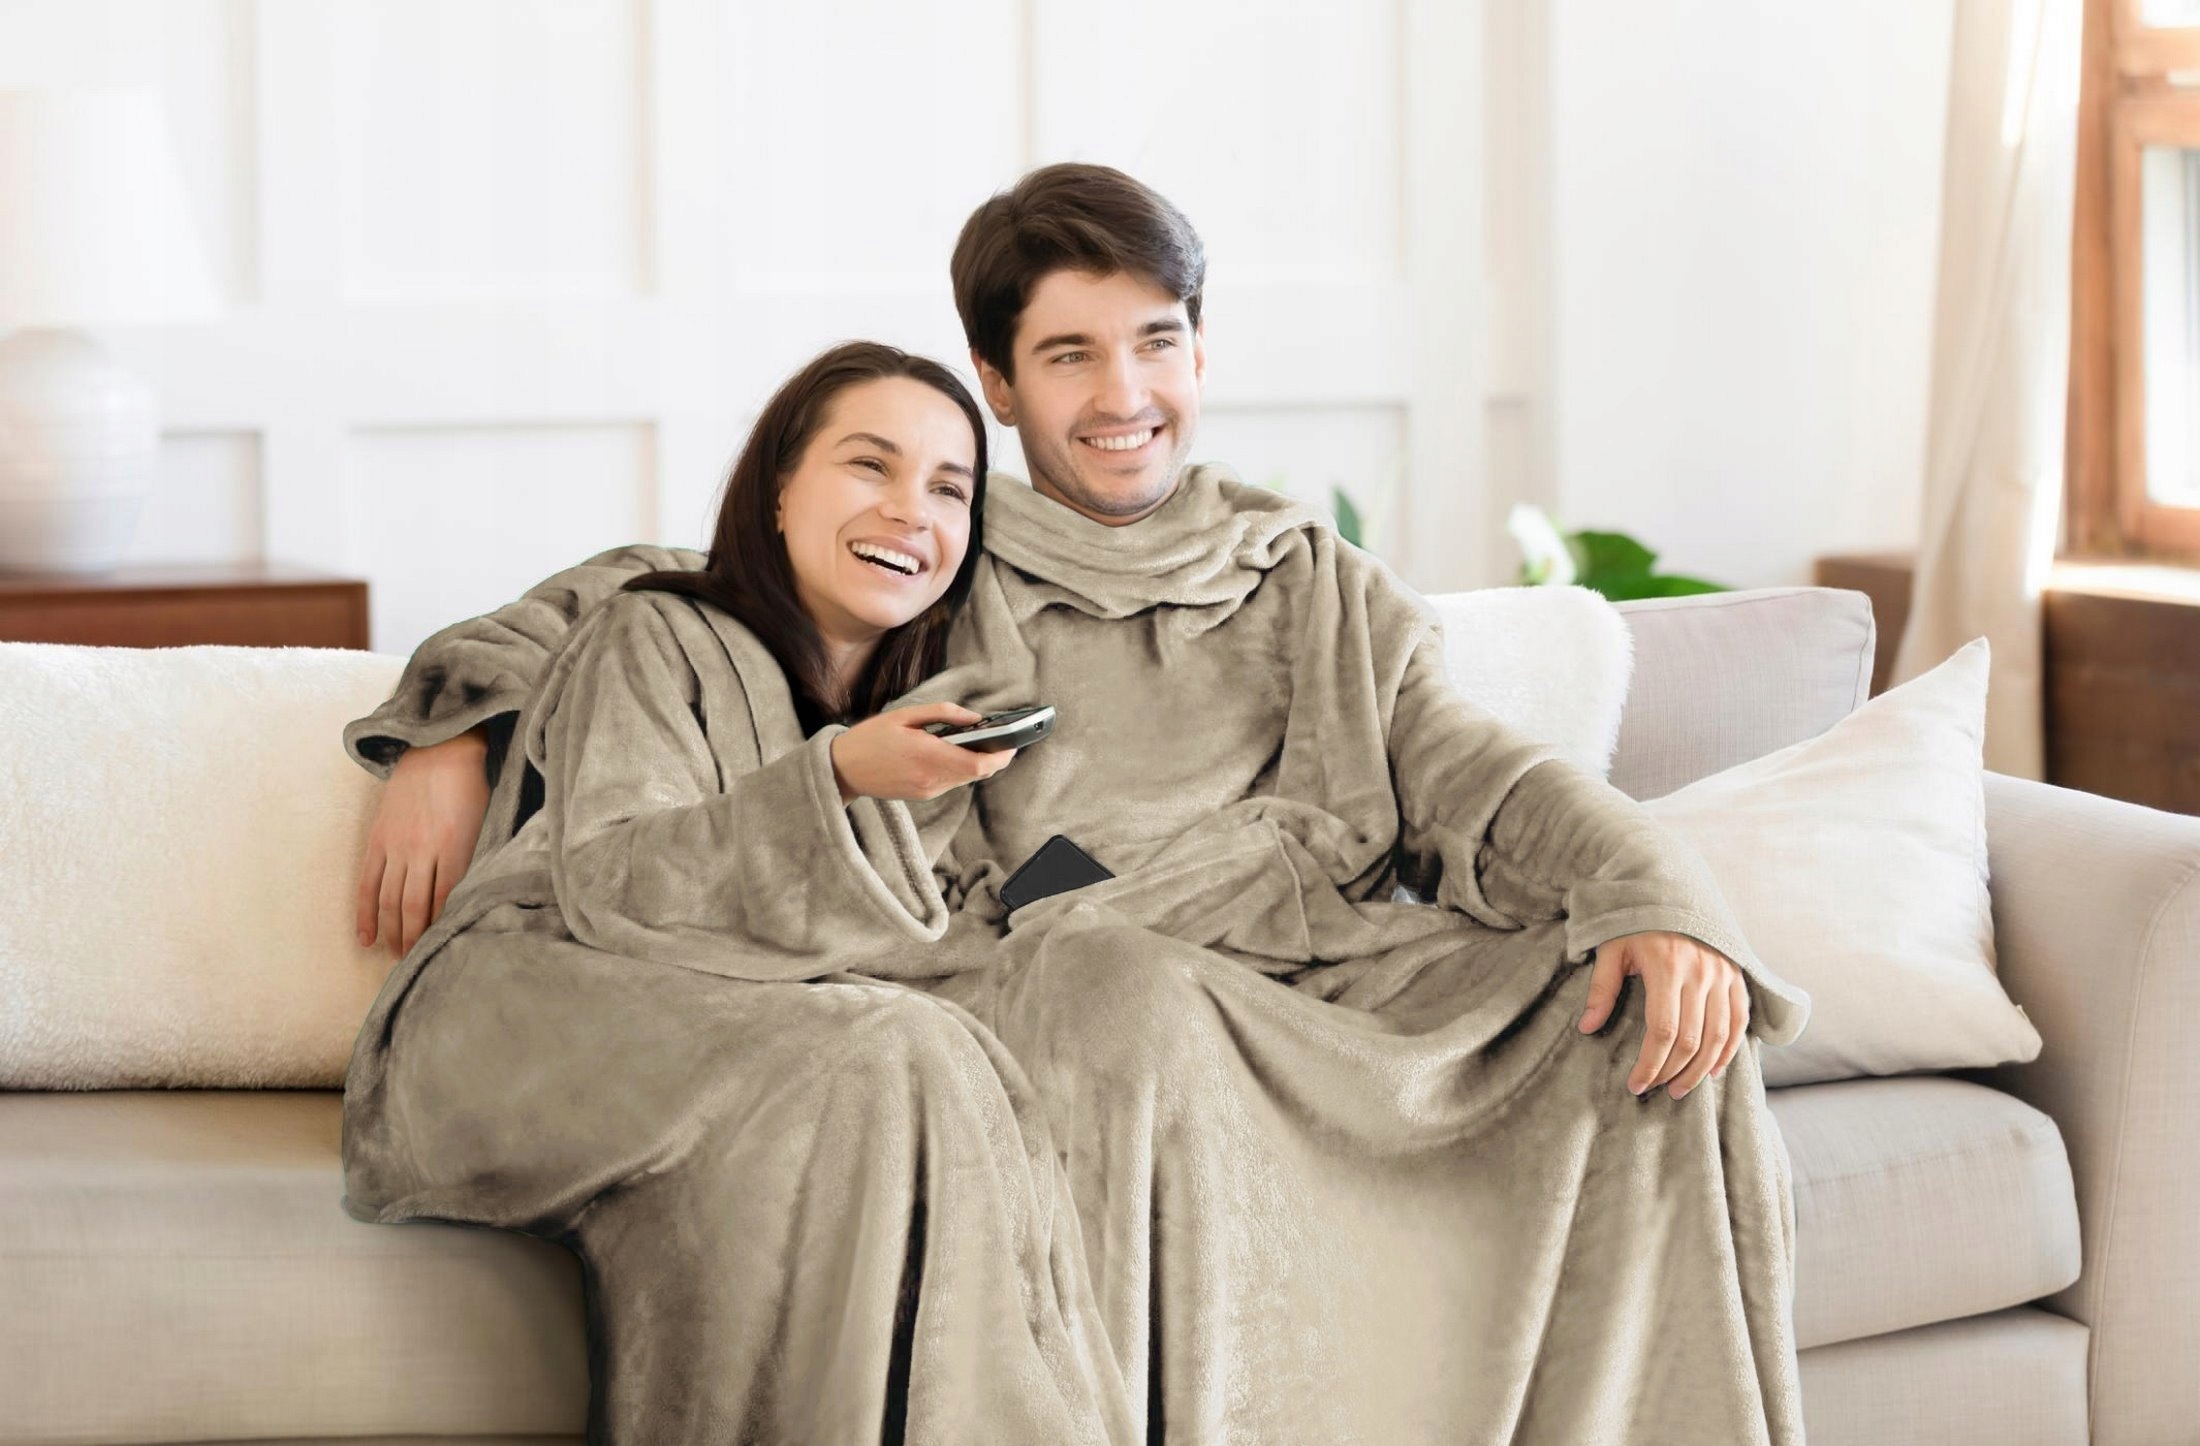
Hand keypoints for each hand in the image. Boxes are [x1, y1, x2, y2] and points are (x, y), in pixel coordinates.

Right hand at [354, 727, 491, 960]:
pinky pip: (368, 882)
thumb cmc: (470, 787)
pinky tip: (366, 937)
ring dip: (392, 932)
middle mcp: (423, 849)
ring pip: (391, 900)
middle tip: (417, 964)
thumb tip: (469, 899)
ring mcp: (397, 845)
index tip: (445, 952)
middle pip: (415, 907)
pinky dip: (366, 912)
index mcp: (455, 847)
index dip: (442, 930)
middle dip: (415, 940)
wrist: (439, 747)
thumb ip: (474, 860)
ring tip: (396, 956)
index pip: (447, 901)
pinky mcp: (378, 838)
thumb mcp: (483, 823)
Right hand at [829, 702, 1018, 803]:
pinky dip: (960, 768)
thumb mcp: (905, 715)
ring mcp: (928, 790)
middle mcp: (932, 779)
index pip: (979, 764)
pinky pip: (952, 781)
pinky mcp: (923, 795)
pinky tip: (954, 752)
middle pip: (978, 773)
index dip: (1002, 755)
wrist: (842, 770)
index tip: (1013, 742)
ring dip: (977, 762)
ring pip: (967, 778)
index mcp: (928, 756)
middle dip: (995, 757)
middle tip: (1003, 738)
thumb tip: (974, 717)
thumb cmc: (870, 739)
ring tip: (979, 741)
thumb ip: (943, 713)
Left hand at [1578, 929, 1748, 1098]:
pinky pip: (1740, 1020)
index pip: (1663, 1031)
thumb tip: (1587, 1028)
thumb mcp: (1612, 948)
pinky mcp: (1736, 974)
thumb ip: (1602, 988)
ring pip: (1719, 1035)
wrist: (1672, 887)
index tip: (1636, 1085)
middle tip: (1656, 1089)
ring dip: (1701, 1069)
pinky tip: (1713, 1069)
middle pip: (1692, 1039)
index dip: (1650, 1065)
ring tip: (1681, 1088)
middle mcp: (1701, 972)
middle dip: (1672, 1072)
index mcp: (1667, 966)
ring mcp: (1723, 973)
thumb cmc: (1635, 920)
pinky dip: (1730, 1049)